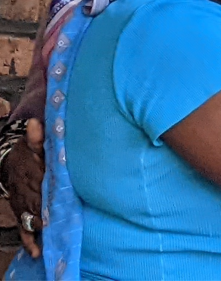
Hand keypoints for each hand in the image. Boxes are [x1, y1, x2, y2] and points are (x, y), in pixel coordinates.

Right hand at [3, 119, 44, 257]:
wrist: (12, 164)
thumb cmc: (30, 154)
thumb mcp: (33, 144)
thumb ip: (37, 137)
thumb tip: (36, 123)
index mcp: (32, 174)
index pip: (39, 184)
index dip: (45, 192)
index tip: (54, 201)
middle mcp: (27, 192)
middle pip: (36, 205)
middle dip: (45, 214)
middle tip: (55, 224)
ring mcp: (23, 205)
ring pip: (30, 219)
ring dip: (38, 230)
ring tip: (46, 241)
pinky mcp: (22, 214)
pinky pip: (24, 228)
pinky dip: (29, 240)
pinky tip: (37, 251)